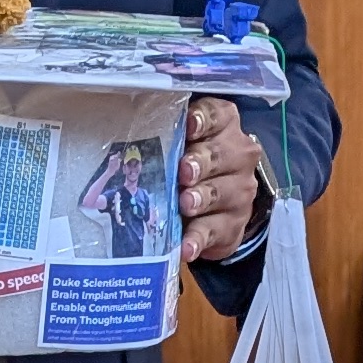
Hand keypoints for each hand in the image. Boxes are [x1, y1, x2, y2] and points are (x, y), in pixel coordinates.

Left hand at [180, 96, 270, 264]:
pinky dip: (198, 239)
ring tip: (186, 204)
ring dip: (202, 198)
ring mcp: (238, 191)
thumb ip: (164, 135)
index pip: (218, 115)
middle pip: (221, 154)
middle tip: (184, 171)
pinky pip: (215, 231)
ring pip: (222, 192)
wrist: (213, 210)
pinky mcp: (233, 224)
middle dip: (201, 162)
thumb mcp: (177, 145)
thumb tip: (123, 135)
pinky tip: (186, 247)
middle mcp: (237, 155)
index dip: (204, 118)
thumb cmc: (188, 166)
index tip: (190, 125)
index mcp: (222, 126)